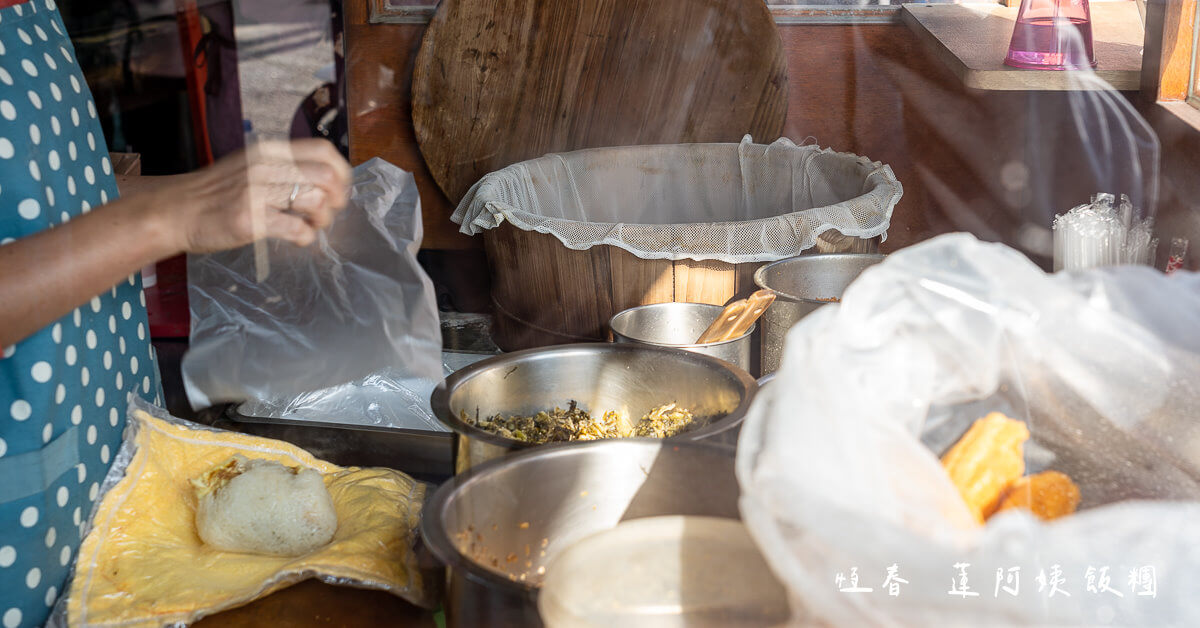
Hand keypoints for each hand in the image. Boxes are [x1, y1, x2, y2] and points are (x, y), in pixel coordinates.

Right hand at [164, 139, 352, 252]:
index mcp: (269, 152)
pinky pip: (296, 229)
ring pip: (315, 201)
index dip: (342, 171)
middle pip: (327, 177)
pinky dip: (306, 237)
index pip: (323, 150)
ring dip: (322, 219)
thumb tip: (326, 180)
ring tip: (311, 225)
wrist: (176, 211)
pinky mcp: (251, 220)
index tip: (338, 189)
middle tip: (326, 212)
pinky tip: (298, 238)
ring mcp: (257, 193)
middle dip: (336, 199)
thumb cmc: (216, 192)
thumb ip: (283, 167)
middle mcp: (265, 167)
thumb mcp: (250, 166)